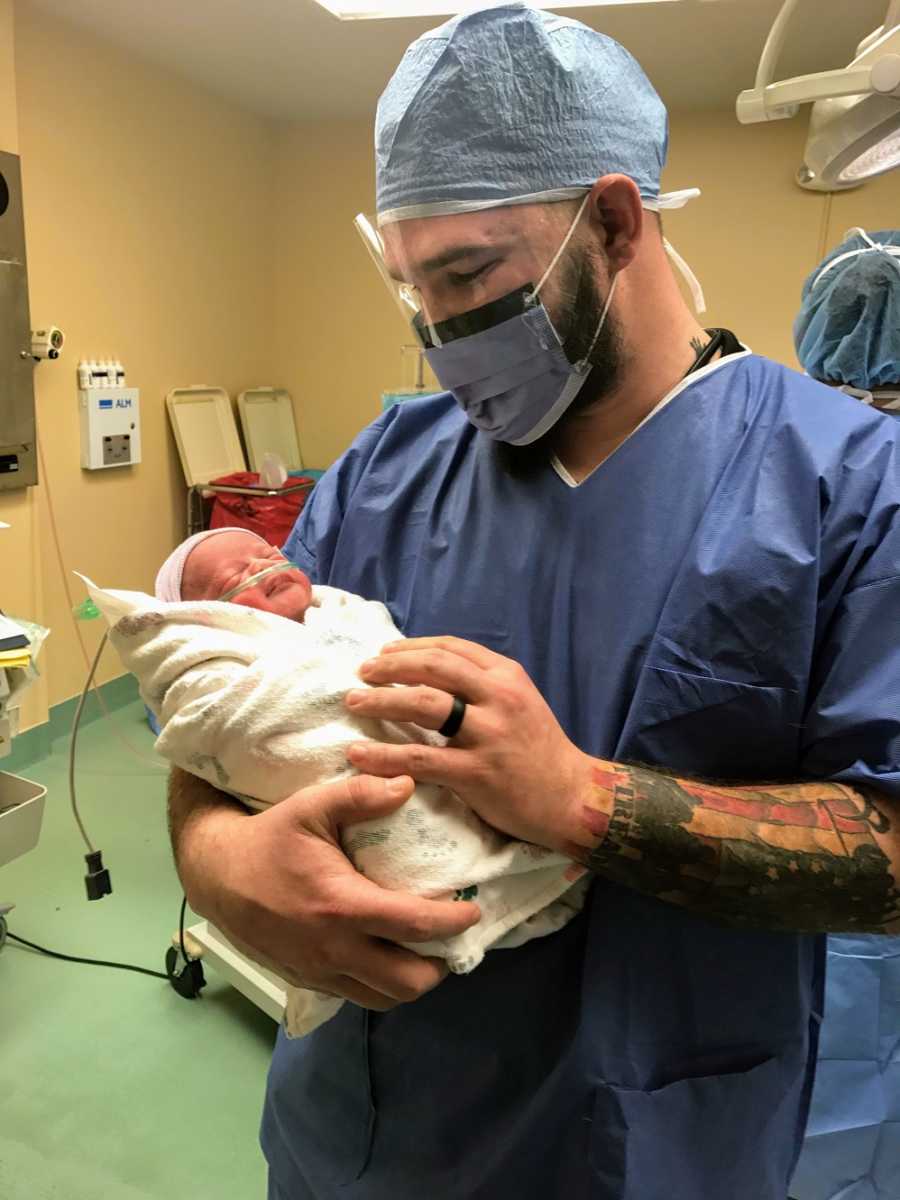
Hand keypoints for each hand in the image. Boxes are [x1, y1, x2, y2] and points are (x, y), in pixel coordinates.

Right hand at [178, 773, 480, 1010]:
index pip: (413, 925)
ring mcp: (320, 971)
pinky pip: (358, 996)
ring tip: (425, 951)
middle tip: (452, 938)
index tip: (473, 910)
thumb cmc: (270, 838)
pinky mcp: (308, 980)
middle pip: (407, 982)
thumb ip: (360, 795)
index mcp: (341, 906)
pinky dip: (382, 985)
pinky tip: (388, 956)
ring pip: (385, 999)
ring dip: (412, 981)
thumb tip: (408, 784)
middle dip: (440, 966)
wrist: (217, 874)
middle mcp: (334, 949)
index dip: (453, 922)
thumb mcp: (311, 806)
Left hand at [344, 636, 591, 850]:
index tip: (383, 653)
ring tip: (353, 703)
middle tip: (361, 673)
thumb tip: (428, 673)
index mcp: (506, 676)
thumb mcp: (519, 702)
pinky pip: (419, 758)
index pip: (450, 648)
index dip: (411, 647)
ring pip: (423, 704)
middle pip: (432, 667)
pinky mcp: (476, 772)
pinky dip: (383, 756)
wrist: (572, 798)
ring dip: (381, 701)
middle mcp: (498, 697)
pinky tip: (359, 755)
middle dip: (390, 667)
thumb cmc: (539, 750)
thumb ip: (482, 686)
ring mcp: (488, 734)